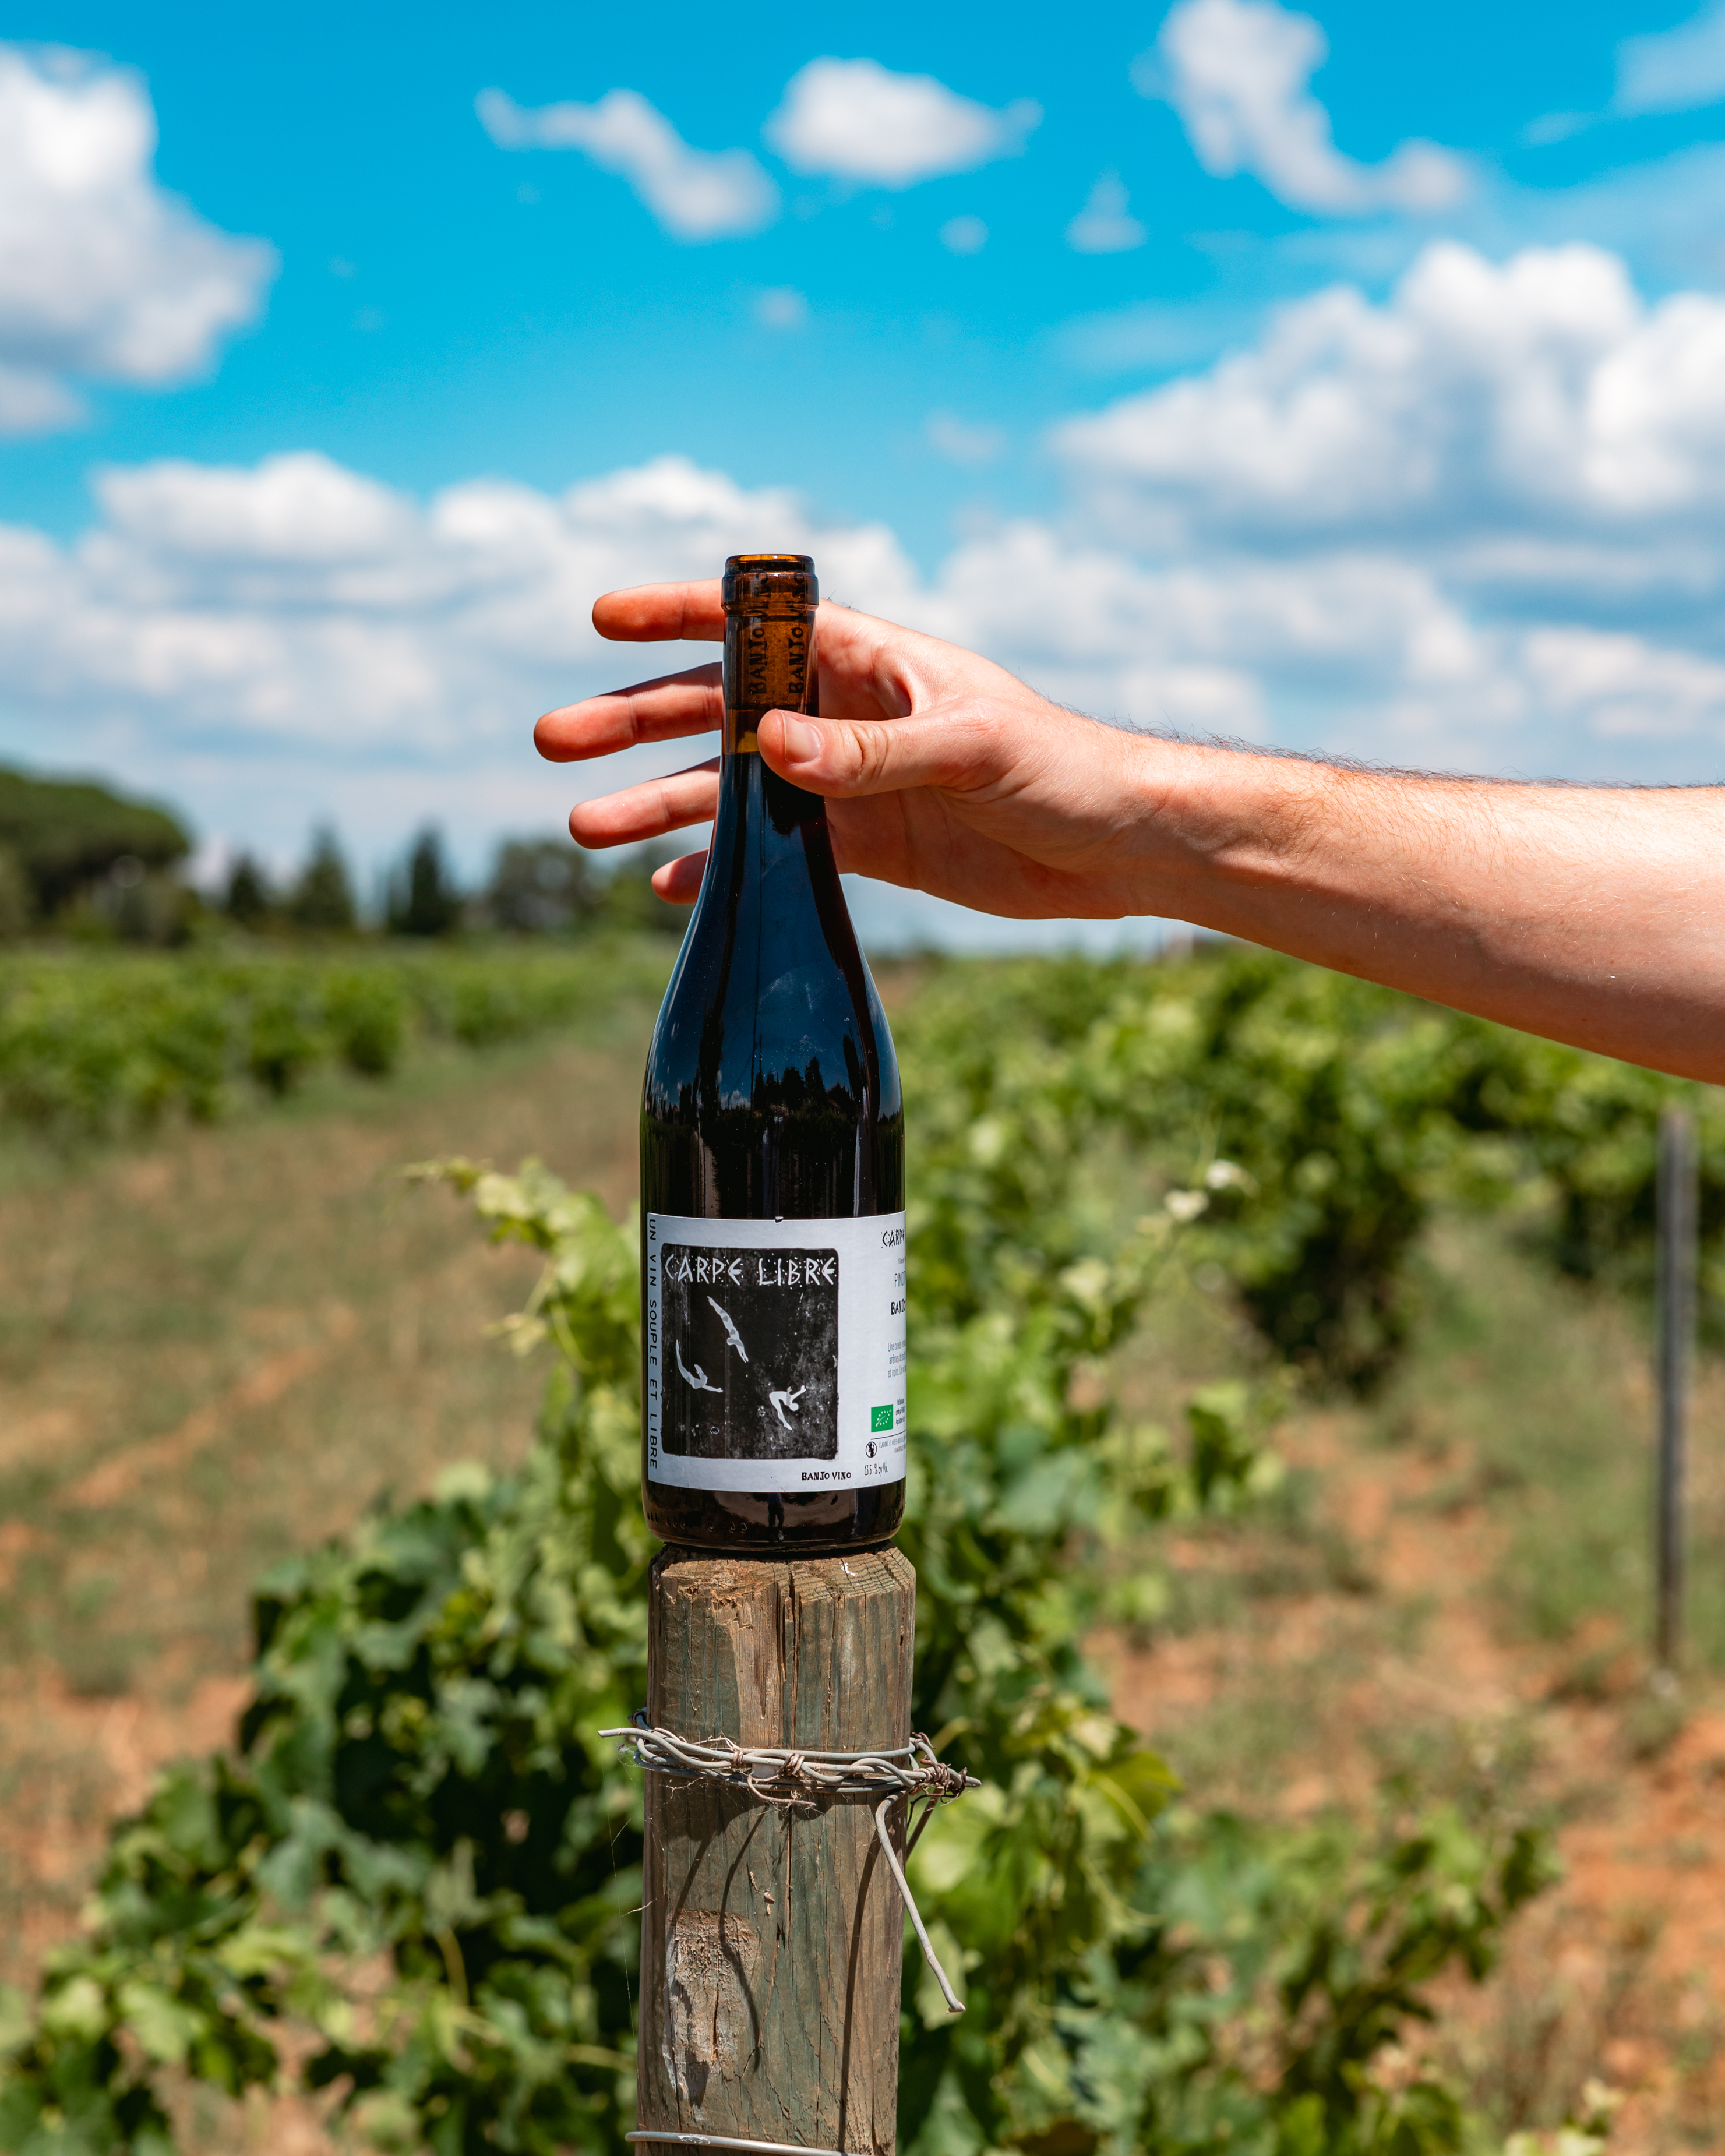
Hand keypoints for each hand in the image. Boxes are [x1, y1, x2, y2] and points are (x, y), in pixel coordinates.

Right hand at [533, 582, 1163, 917]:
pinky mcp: (860, 846)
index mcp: (867, 660)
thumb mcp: (970, 751)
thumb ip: (870, 754)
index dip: (676, 616)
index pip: (754, 624)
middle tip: (555, 742)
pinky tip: (666, 889)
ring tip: (584, 828)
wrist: (1116, 848)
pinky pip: (768, 853)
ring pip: (728, 787)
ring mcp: (844, 781)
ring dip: (657, 803)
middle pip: (714, 709)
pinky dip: (718, 869)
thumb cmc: (1061, 769)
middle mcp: (842, 713)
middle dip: (633, 722)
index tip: (601, 620)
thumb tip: (768, 747)